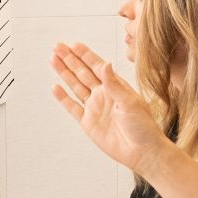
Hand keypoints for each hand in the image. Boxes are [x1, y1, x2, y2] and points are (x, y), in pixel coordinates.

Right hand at [50, 42, 171, 175]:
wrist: (142, 152)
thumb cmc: (144, 127)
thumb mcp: (131, 102)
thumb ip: (114, 84)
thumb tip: (105, 64)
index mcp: (116, 87)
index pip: (97, 66)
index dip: (85, 55)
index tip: (74, 45)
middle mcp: (103, 94)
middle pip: (83, 73)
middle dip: (70, 59)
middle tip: (58, 47)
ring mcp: (94, 108)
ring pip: (75, 86)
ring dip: (64, 73)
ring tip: (53, 60)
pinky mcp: (88, 122)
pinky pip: (72, 107)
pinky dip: (63, 97)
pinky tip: (55, 87)